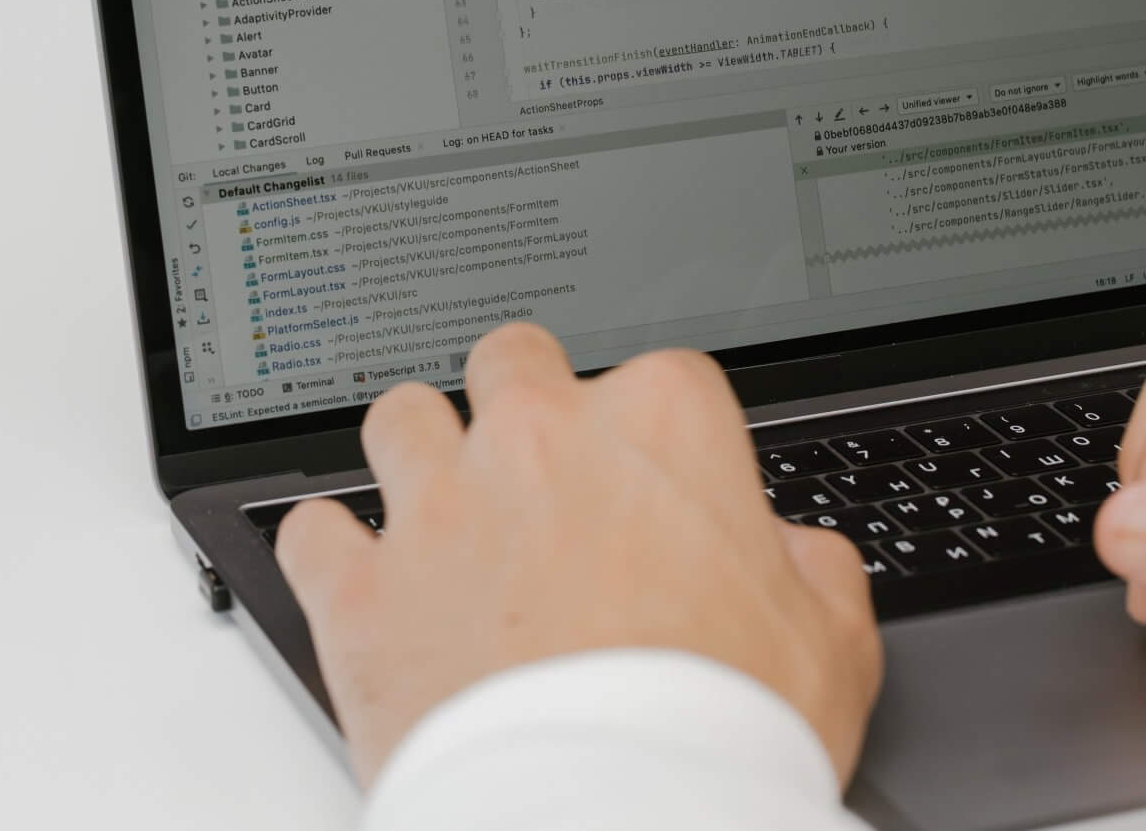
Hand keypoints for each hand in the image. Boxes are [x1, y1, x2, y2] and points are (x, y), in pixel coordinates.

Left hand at [275, 322, 881, 785]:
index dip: (661, 438)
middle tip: (545, 478)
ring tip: (448, 517)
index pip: (662, 377)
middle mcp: (538, 441)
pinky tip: (365, 586)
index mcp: (660, 426)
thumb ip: (807, 565)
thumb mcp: (830, 642)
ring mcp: (438, 507)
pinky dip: (334, 557)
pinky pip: (314, 531)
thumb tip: (789, 552)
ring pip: (401, 418)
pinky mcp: (360, 590)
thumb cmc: (717, 734)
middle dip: (525, 405)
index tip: (660, 488)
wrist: (613, 820)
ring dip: (420, 457)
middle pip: (513, 360)